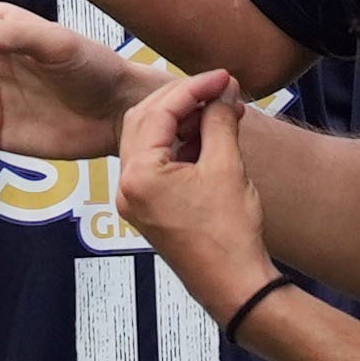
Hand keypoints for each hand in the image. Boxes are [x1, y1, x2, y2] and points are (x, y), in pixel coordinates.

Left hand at [107, 70, 273, 321]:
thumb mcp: (226, 166)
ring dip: (182, 121)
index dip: (194, 87)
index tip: (222, 77)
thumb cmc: (229, 232)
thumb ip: (219, 122)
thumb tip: (222, 92)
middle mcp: (127, 186)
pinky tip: (209, 136)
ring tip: (221, 112)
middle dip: (182, 100)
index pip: (159, 112)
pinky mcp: (147, 208)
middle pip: (145, 121)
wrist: (232, 283)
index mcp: (139, 175)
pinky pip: (156, 163)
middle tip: (218, 89)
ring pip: (149, 141)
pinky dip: (179, 144)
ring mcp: (134, 199)